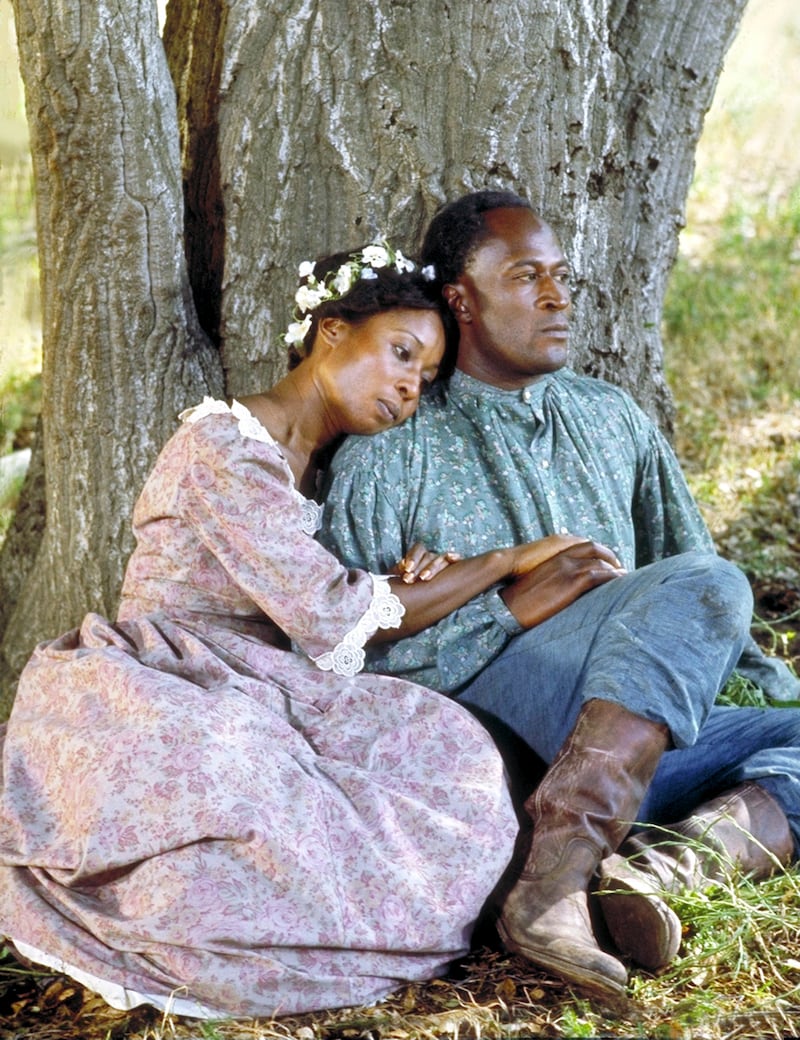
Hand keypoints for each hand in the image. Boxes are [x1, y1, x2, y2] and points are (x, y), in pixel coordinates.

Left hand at [392, 542, 462, 583]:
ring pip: (440, 561)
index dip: (413, 557)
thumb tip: (403, 564)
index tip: (407, 569)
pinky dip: (454, 557)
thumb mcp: (399, 576)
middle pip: (428, 556)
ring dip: (432, 568)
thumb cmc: (406, 584)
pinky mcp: (453, 568)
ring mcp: (442, 562)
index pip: (418, 550)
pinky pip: (455, 561)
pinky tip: (451, 556)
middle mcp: (432, 557)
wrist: (418, 597)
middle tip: (408, 580)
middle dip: (418, 568)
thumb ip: (399, 569)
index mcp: (420, 555)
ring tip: (423, 578)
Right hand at [501, 539, 625, 627]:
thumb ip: (551, 574)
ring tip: (625, 578)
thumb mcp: (536, 579)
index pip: (581, 545)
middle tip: (620, 568)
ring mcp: (567, 567)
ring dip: (615, 569)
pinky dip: (613, 578)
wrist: (506, 605)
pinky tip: (620, 584)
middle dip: (610, 557)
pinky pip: (599, 575)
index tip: (606, 562)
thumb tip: (562, 584)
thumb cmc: (518, 597)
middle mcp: (561, 556)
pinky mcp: (571, 581)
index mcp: (552, 553)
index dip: (597, 552)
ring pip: (600, 561)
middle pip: (595, 548)